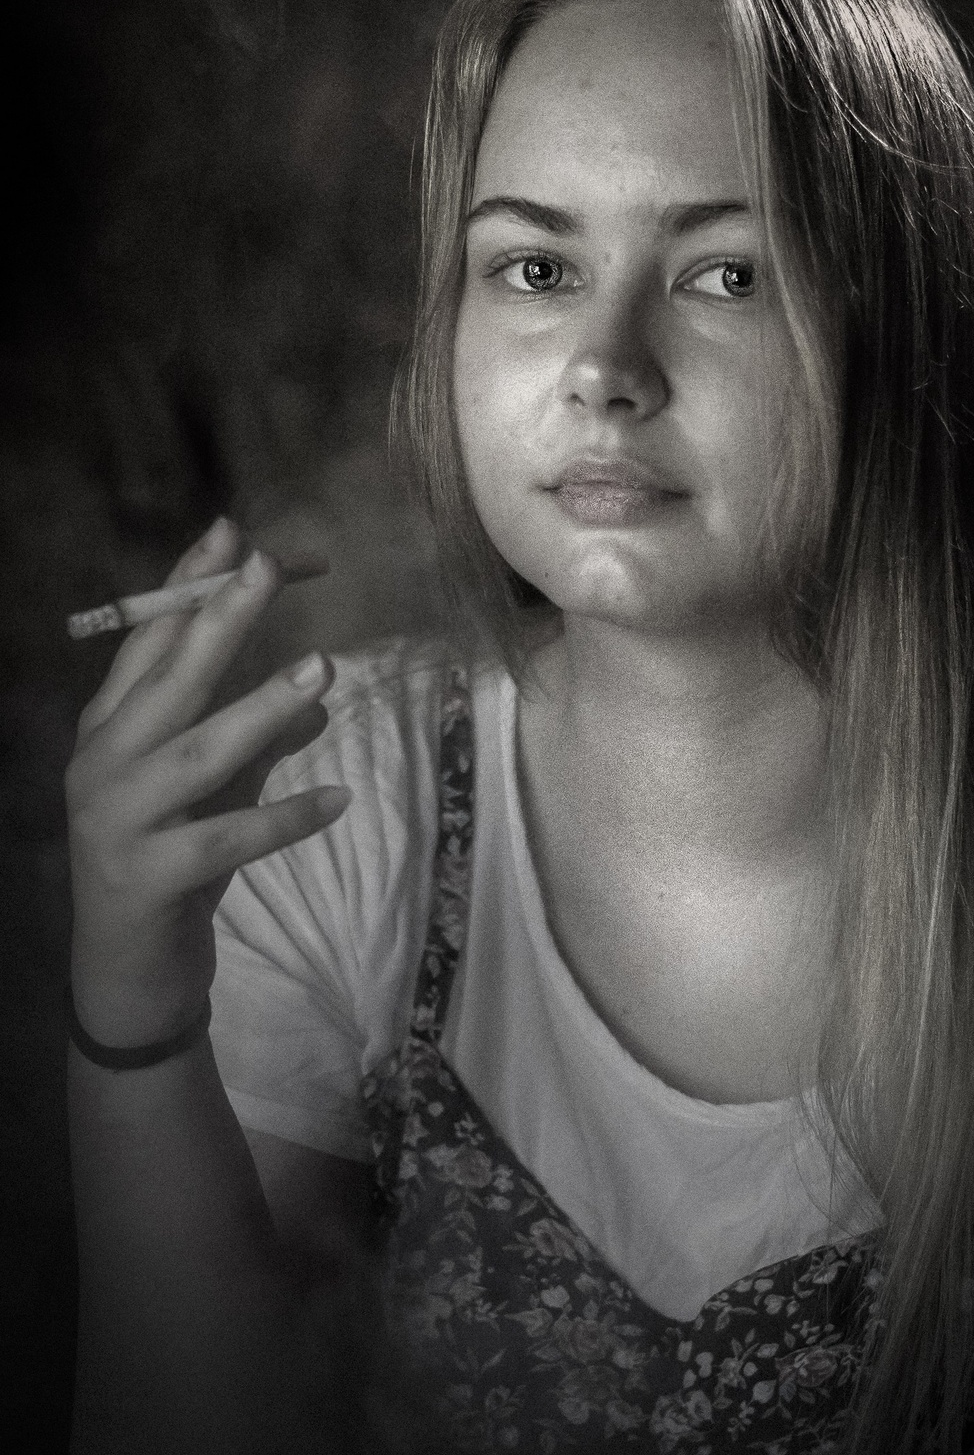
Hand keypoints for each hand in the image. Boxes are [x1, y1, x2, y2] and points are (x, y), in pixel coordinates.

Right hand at [66, 516, 349, 1049]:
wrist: (125, 976)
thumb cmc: (169, 866)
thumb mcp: (212, 793)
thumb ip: (254, 744)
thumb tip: (318, 700)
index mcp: (108, 730)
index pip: (147, 643)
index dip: (188, 587)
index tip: (231, 532)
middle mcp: (102, 764)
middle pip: (168, 680)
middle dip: (220, 618)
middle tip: (269, 566)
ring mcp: (116, 821)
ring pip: (197, 753)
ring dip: (262, 709)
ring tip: (322, 670)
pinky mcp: (145, 878)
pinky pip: (224, 839)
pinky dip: (282, 817)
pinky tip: (338, 801)